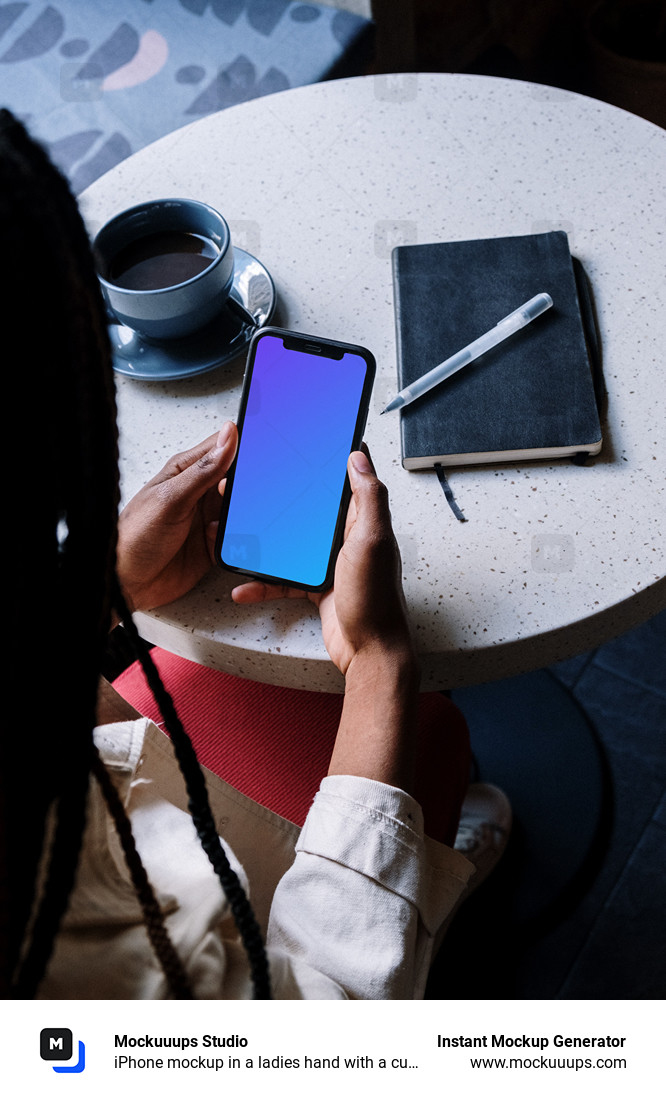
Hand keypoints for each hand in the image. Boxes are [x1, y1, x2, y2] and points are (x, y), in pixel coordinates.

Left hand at [116, 422, 236, 612]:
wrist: (126, 583)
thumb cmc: (135, 537)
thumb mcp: (171, 498)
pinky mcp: (212, 545)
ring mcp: (206, 519)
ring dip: (243, 517)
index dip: (243, 448)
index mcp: (185, 472)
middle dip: (247, 488)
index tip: (262, 453)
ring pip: (241, 511)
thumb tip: (227, 435)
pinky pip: (237, 539)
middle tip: (246, 497)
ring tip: (233, 523)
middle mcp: (198, 494)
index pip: (222, 449)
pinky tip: (220, 543)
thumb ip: (203, 469)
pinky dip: (236, 542)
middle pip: (237, 481)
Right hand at [232, 449, 414, 675]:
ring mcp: (331, 563)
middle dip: (289, 497)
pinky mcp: (316, 586)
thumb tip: (359, 457)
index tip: (313, 439)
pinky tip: (244, 587)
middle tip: (261, 484)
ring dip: (269, 542)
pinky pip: (284, 580)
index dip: (335, 460)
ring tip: (242, 533)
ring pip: (294, 544)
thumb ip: (368, 498)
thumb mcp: (372, 541)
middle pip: (315, 510)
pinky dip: (264, 583)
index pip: (351, 481)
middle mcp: (348, 539)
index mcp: (364, 522)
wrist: (368, 651)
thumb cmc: (376, 600)